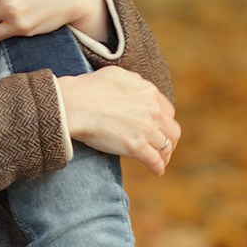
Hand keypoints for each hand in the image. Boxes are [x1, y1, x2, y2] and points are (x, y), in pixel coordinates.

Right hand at [56, 70, 179, 176]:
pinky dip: (158, 168)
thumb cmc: (89, 88)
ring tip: (160, 161)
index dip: (164, 122)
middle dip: (169, 140)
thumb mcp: (117, 75)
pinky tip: (156, 171)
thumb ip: (134, 81)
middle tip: (163, 147)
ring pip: (166, 147)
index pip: (168, 111)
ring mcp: (146, 130)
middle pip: (172, 130)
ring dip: (165, 155)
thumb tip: (140, 86)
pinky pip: (155, 161)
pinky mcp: (137, 147)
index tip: (159, 129)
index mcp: (149, 92)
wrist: (74, 104)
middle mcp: (153, 111)